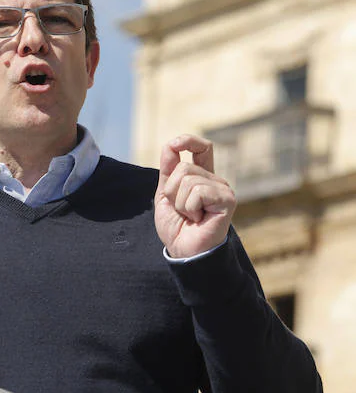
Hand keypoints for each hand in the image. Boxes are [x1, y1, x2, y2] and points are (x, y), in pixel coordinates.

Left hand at [155, 134, 236, 258]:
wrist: (184, 251)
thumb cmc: (177, 227)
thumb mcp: (165, 195)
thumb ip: (168, 171)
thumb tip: (170, 144)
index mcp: (202, 178)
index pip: (202, 148)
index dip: (188, 141)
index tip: (174, 144)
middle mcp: (215, 181)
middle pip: (183, 167)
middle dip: (172, 191)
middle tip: (181, 210)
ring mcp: (223, 189)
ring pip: (188, 179)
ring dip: (180, 202)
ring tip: (190, 216)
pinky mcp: (227, 200)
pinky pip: (197, 192)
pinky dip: (189, 207)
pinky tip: (198, 219)